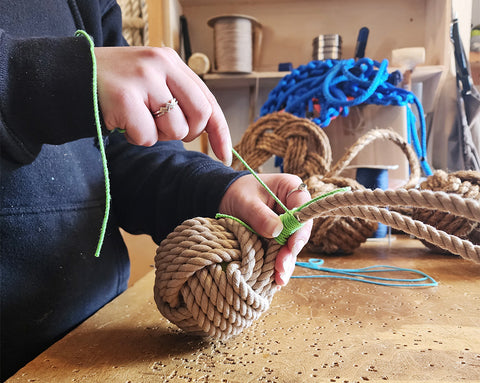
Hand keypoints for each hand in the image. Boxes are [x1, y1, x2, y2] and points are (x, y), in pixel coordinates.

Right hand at [94, 46, 231, 164]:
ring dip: (157, 135)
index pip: (208, 101)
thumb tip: (209, 133)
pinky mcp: (124, 98)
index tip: (225, 156)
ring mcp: (142, 80)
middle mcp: (160, 65)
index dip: (220, 132)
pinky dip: (137, 138)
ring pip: (174, 130)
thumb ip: (179, 97)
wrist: (71, 75)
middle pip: (199, 116)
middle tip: (164, 129)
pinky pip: (147, 137)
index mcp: (172, 62)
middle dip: (187, 134)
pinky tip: (123, 123)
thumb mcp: (153, 81)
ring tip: (138, 119)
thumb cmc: (119, 86)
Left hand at [219, 174, 312, 285]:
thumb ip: (260, 215)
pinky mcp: (279, 236)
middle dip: (291, 251)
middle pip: (300, 232)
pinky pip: (281, 250)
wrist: (224, 197)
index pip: (303, 210)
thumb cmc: (237, 192)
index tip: (292, 246)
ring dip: (285, 262)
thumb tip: (278, 231)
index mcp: (291, 189)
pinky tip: (274, 279)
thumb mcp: (245, 201)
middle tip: (281, 268)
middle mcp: (294, 207)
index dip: (299, 230)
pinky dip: (277, 264)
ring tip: (279, 279)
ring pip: (291, 245)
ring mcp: (287, 223)